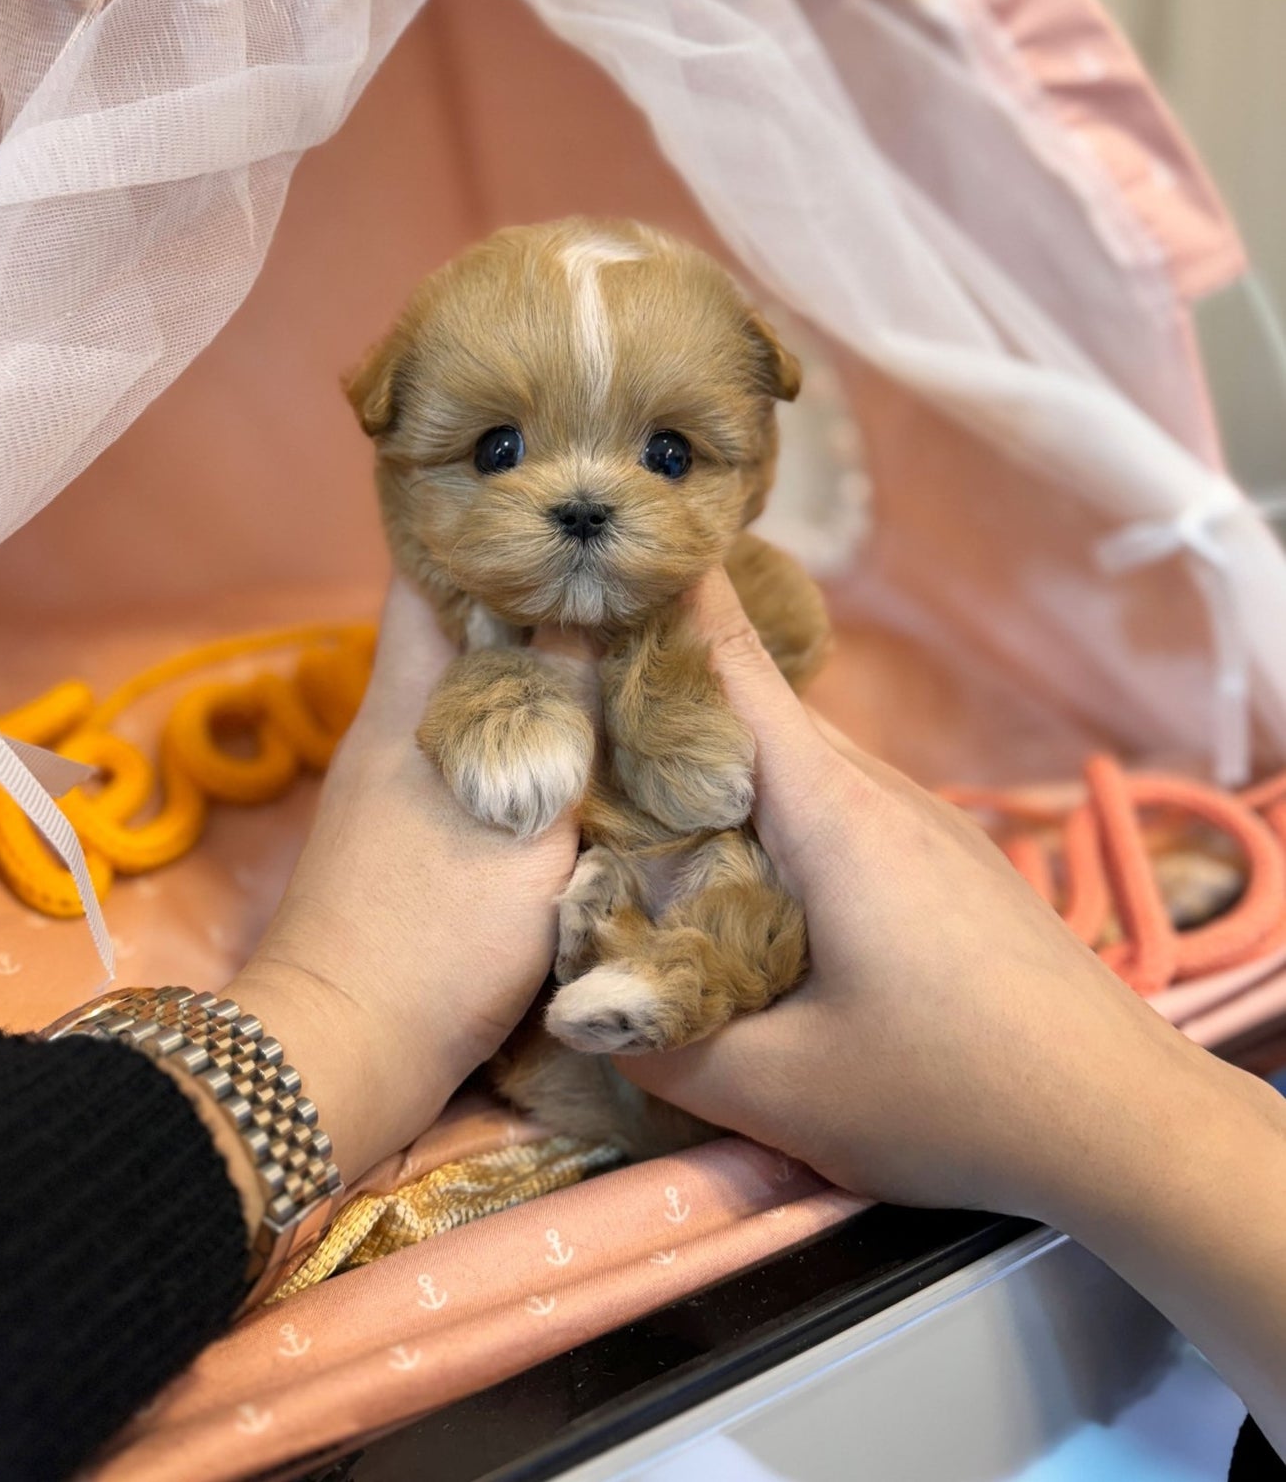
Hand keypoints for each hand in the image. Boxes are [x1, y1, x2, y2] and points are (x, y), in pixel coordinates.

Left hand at [226, 578, 589, 1187]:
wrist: (342, 1058)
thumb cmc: (436, 934)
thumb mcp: (526, 822)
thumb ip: (565, 717)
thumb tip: (598, 609)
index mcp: (410, 700)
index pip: (428, 571)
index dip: (482, 524)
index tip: (554, 495)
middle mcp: (394, 727)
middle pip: (457, 629)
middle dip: (528, 595)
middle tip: (616, 570)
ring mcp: (394, 786)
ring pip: (470, 695)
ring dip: (533, 668)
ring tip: (618, 646)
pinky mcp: (406, 842)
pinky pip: (475, 755)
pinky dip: (525, 736)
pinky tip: (584, 746)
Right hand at [619, 568, 1281, 1229]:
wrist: (1127, 1117)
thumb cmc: (957, 1093)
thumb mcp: (786, 1091)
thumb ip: (662, 1043)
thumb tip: (576, 1005)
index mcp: (831, 811)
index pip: (730, 662)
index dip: (655, 606)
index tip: (585, 569)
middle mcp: (876, 790)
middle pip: (751, 709)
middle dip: (659, 701)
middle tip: (561, 711)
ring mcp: (921, 820)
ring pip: (795, 760)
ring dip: (717, 767)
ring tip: (632, 798)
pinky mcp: (944, 861)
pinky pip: (835, 804)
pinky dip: (769, 811)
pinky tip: (740, 874)